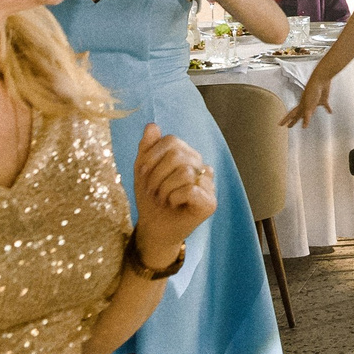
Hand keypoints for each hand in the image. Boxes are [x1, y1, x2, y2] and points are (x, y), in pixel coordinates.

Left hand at [132, 122, 215, 251]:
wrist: (153, 228)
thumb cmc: (150, 199)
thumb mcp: (143, 170)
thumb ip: (147, 148)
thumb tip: (152, 125)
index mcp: (188, 156)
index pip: (171, 141)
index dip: (152, 156)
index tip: (143, 174)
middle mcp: (202, 167)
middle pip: (177, 155)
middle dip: (155, 175)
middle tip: (152, 191)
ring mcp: (209, 184)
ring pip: (184, 172)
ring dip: (163, 189)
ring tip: (162, 199)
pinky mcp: (210, 202)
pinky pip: (190, 190)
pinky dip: (174, 198)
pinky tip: (174, 204)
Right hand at [281, 68, 332, 127]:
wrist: (320, 79)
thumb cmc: (313, 91)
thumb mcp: (309, 106)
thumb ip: (307, 116)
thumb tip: (304, 127)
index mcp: (301, 105)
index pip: (292, 114)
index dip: (286, 120)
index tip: (280, 125)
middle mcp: (307, 104)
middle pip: (299, 114)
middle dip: (294, 120)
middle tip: (289, 126)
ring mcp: (315, 102)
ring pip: (310, 111)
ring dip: (307, 116)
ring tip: (305, 120)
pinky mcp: (323, 99)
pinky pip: (325, 105)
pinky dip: (327, 109)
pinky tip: (330, 112)